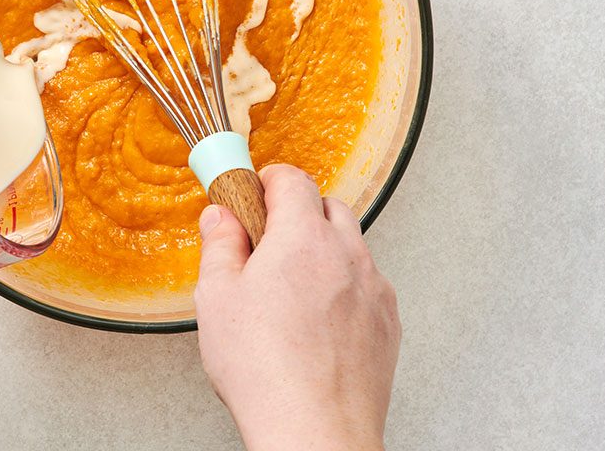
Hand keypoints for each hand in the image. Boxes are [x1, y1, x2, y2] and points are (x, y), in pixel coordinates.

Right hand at [195, 164, 400, 450]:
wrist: (315, 432)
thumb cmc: (266, 371)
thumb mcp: (217, 298)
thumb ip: (219, 245)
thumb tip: (220, 217)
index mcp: (303, 237)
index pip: (293, 179)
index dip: (269, 180)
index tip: (253, 192)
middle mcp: (347, 254)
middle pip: (328, 206)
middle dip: (299, 213)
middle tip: (268, 242)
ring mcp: (374, 289)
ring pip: (351, 247)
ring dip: (324, 251)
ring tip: (291, 290)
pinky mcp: (388, 323)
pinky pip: (367, 285)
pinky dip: (344, 288)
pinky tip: (317, 321)